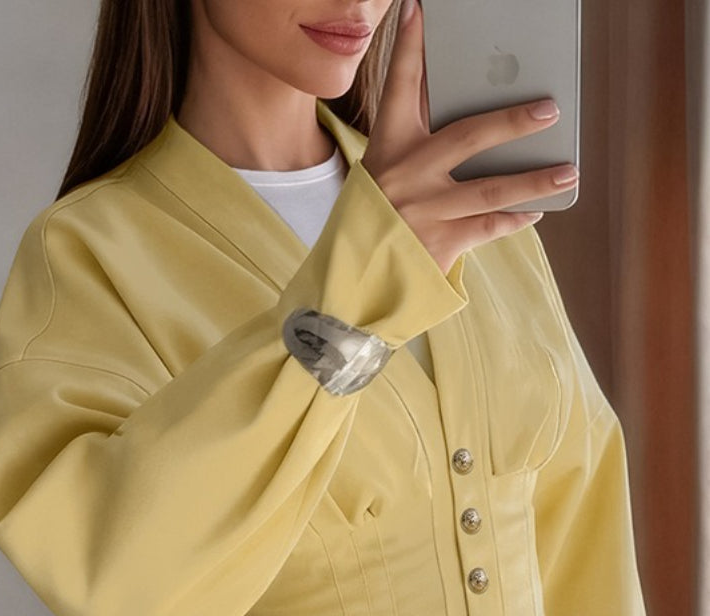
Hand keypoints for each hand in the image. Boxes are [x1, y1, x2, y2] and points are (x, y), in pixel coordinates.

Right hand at [362, 0, 579, 273]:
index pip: (400, 86)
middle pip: (469, 136)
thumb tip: (477, 122)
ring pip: (492, 189)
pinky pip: (489, 226)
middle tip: (551, 109)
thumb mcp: (384, 175)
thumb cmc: (375, 220)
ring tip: (570, 172)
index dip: (412, 45)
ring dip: (536, 180)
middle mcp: (406, 175)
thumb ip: (418, 147)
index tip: (420, 8)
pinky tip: (537, 210)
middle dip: (514, 120)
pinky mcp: (438, 244)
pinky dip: (516, 218)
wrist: (353, 281)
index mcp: (388, 147)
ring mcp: (424, 211)